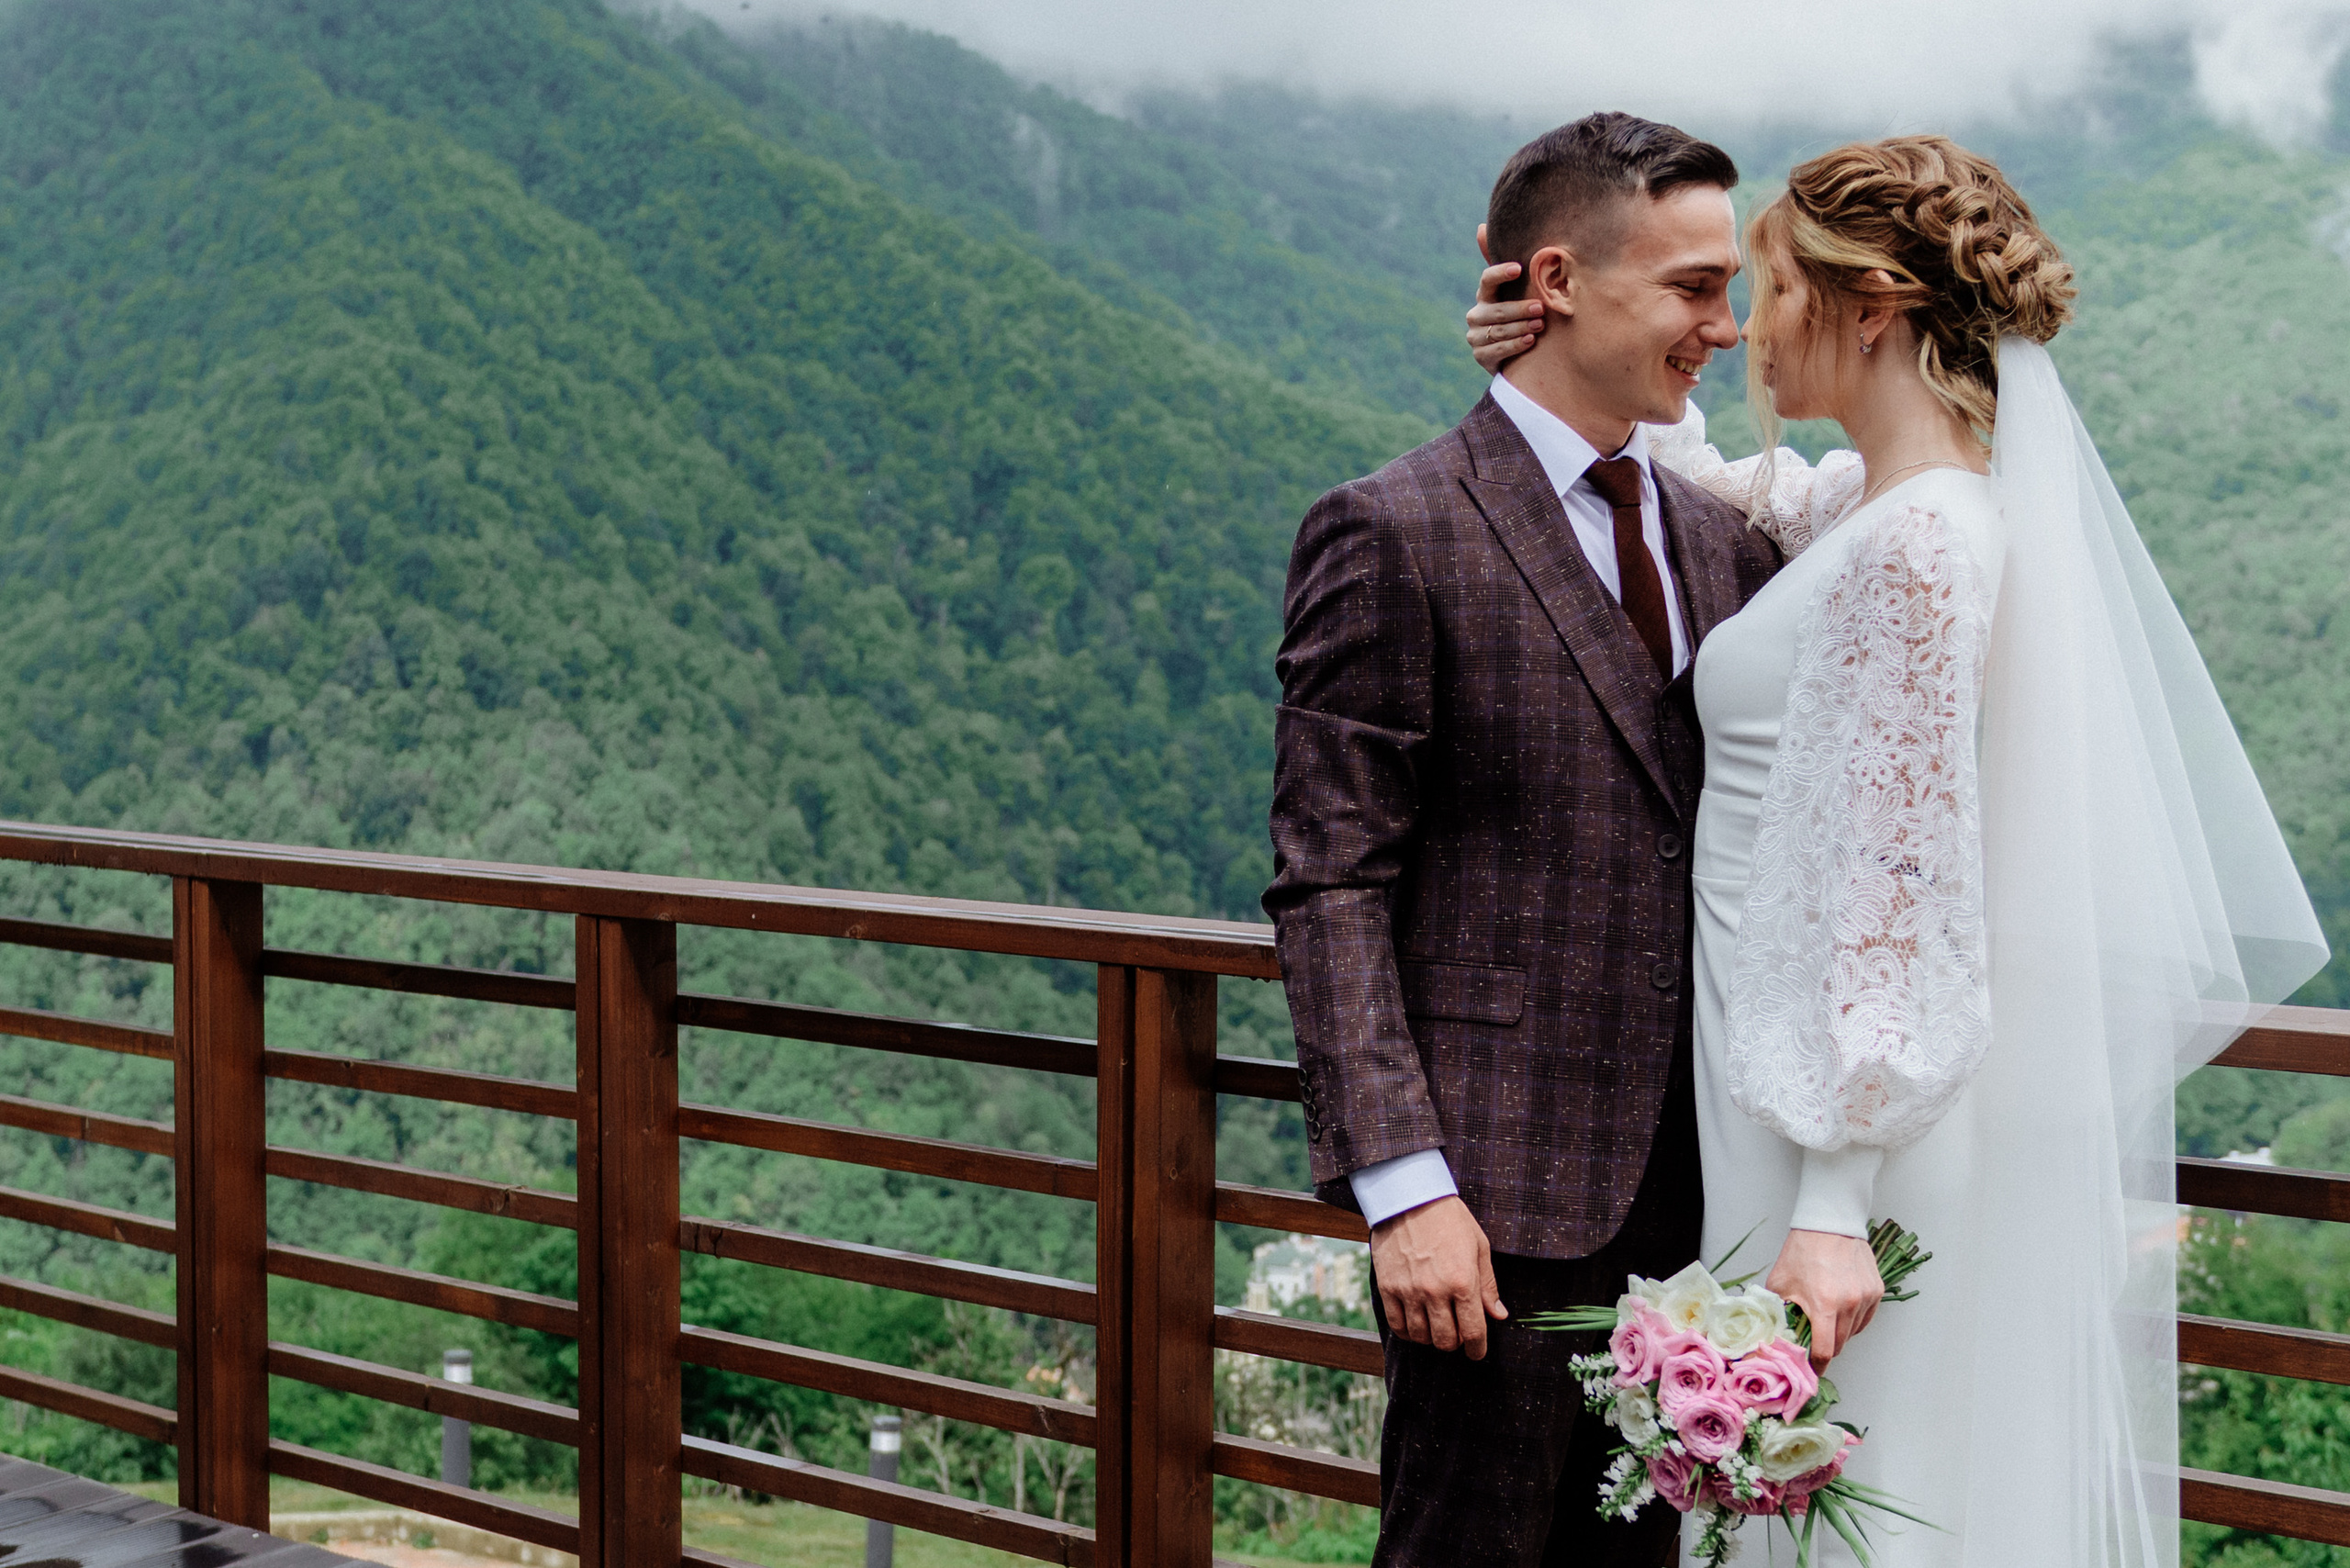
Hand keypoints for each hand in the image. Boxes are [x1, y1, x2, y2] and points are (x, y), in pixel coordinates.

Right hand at [1370, 1195, 1506, 1358]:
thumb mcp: (1479, 1246)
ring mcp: (1409, 1291)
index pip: (1473, 1332)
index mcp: (1463, 1281)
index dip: (1478, 1349)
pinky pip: (1397, 1325)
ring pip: (1421, 1336)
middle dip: (1455, 1343)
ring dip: (1432, 1338)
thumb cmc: (1449, 1219)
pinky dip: (1408, 1332)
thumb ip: (1488, 1285)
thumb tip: (1498, 1315)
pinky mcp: (1388, 1287)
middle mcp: (1436, 1291)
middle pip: (1446, 1340)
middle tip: (1457, 1334)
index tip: (1477, 1352)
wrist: (1409, 1197)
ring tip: (1436, 1326)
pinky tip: (1415, 1324)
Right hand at [1466, 223, 1542, 372]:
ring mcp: (1476, 337)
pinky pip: (1497, 350)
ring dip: (1521, 327)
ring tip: (1541, 325)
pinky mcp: (1480, 356)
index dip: (1501, 273)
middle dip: (1520, 308)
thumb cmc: (1520, 314)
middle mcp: (1476, 315)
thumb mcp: (1517, 290)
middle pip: (1497, 310)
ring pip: (1498, 331)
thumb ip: (1507, 264)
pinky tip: (1530, 340)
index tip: (1519, 268)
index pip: (1487, 280)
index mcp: (1484, 295)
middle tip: (1541, 307)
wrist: (1516, 352)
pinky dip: (1515, 345)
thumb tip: (1481, 226)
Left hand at [1766, 1229, 1882, 1367]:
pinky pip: (1866, 1318)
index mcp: (1825, 1305)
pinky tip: (1840, 1311)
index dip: (1817, 1365)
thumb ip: (1778, 1311)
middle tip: (1813, 1346)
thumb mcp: (1781, 1282)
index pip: (1825, 1351)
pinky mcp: (1877, 1290)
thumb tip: (1774, 1335)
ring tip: (1825, 1321)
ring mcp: (1867, 1297)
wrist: (1829, 1223)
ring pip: (1854, 1332)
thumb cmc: (1803, 1250)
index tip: (1811, 1371)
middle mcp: (1850, 1304)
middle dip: (1826, 1349)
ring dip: (1840, 1333)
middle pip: (1841, 1344)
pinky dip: (1853, 1321)